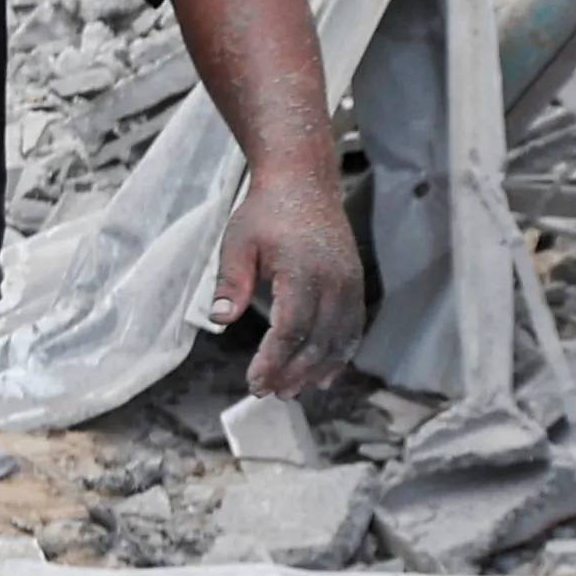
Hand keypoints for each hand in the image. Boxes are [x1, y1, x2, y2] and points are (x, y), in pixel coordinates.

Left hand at [203, 168, 366, 399]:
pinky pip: (353, 327)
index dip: (274, 361)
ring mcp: (350, 282)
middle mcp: (334, 280)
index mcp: (303, 270)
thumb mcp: (237, 242)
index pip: (291, 329)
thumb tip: (219, 320)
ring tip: (292, 391)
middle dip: (293, 373)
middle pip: (318, 341)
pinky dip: (340, 354)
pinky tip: (324, 374)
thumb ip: (230, 282)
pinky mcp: (356, 284)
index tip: (254, 383)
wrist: (303, 182)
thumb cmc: (265, 212)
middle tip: (268, 393)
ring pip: (340, 340)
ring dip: (317, 370)